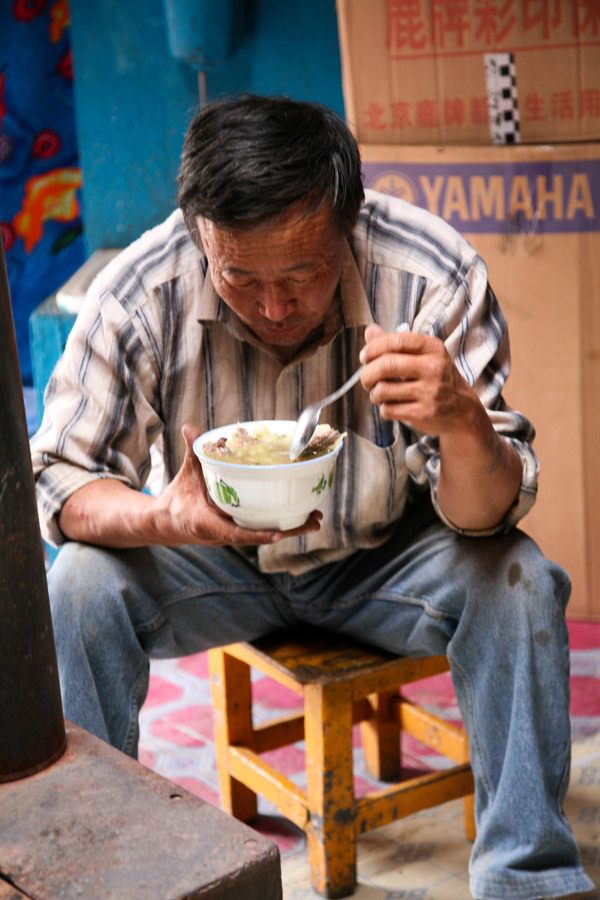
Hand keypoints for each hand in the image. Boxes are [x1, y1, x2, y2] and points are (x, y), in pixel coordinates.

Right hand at [153, 424, 321, 546]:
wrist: (168, 523)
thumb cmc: (177, 500)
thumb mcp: (185, 475)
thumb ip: (192, 452)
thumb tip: (189, 427)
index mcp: (209, 524)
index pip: (236, 533)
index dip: (257, 534)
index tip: (278, 534)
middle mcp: (225, 534)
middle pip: (262, 537)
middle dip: (289, 531)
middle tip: (314, 522)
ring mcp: (235, 534)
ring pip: (267, 535)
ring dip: (292, 529)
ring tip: (316, 520)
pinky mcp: (240, 530)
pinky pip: (264, 529)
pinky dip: (283, 524)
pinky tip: (302, 516)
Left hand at [359, 323, 477, 438]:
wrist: (462, 410)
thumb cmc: (437, 379)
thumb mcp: (423, 355)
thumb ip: (395, 344)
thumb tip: (370, 330)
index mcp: (433, 348)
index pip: (395, 341)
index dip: (373, 348)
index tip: (364, 357)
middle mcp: (434, 368)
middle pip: (386, 365)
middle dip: (367, 373)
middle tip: (366, 380)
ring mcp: (430, 392)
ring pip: (383, 390)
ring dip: (374, 394)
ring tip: (380, 394)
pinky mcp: (425, 413)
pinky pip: (389, 409)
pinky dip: (384, 409)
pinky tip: (392, 406)